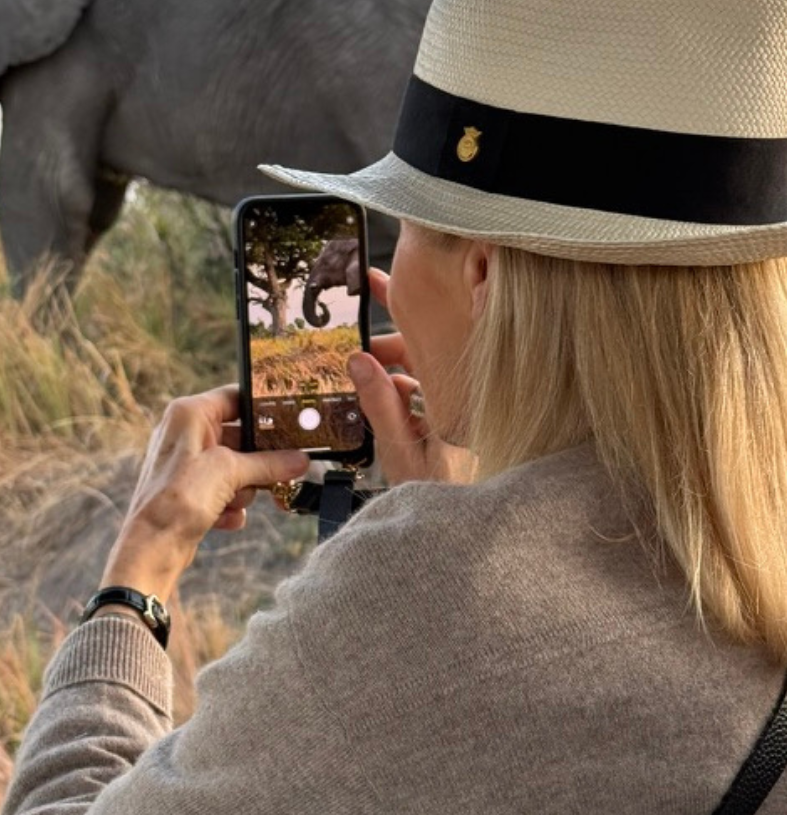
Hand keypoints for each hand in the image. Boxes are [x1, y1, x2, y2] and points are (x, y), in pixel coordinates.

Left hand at [99, 384, 309, 602]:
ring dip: (241, 489)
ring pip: (237, 469)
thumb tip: (300, 459)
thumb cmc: (177, 498)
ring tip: (230, 501)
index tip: (290, 423)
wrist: (152, 547)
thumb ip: (268, 462)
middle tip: (282, 472)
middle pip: (241, 438)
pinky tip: (222, 517)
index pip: (236, 397)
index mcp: (189, 414)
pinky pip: (225, 492)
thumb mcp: (229, 471)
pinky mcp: (192, 492)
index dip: (264, 410)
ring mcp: (188, 464)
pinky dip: (229, 506)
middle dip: (257, 462)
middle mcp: (186, 434)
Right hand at [346, 268, 477, 486]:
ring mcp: (457, 408)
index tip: (375, 282)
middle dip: (386, 348)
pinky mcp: (452, 423)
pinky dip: (402, 393)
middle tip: (353, 347)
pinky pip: (424, 394)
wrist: (461, 533)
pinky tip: (381, 400)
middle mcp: (461, 397)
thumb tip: (358, 361)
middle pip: (422, 353)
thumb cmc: (439, 497)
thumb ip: (379, 405)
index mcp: (455, 397)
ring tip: (361, 378)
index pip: (424, 339)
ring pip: (420, 374)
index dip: (401, 307)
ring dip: (390, 374)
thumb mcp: (400, 453)